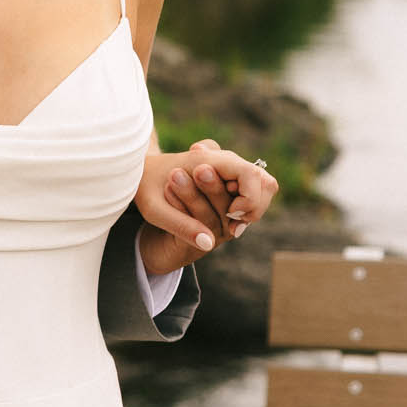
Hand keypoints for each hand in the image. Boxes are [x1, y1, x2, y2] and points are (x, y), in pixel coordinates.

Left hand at [135, 139, 278, 275]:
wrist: (140, 169)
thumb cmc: (144, 187)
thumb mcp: (154, 209)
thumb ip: (181, 225)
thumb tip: (208, 245)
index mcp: (209, 161)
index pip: (251, 176)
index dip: (249, 200)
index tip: (230, 214)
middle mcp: (225, 163)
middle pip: (265, 182)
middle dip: (253, 206)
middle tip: (231, 218)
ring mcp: (229, 170)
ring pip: (264, 186)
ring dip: (250, 207)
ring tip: (230, 217)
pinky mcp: (229, 179)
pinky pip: (253, 192)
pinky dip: (246, 207)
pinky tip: (228, 216)